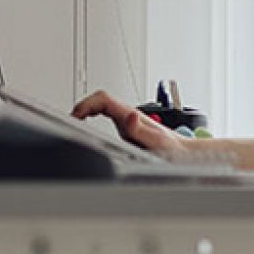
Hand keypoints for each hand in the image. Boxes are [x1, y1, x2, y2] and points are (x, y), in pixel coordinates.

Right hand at [71, 90, 189, 155]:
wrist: (184, 153)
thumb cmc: (172, 150)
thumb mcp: (156, 143)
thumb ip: (140, 130)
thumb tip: (129, 115)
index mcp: (132, 116)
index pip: (104, 100)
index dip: (87, 104)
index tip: (75, 115)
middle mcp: (129, 116)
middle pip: (101, 100)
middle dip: (82, 106)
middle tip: (70, 120)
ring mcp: (128, 121)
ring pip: (103, 106)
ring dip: (86, 110)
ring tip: (73, 121)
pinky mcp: (128, 128)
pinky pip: (106, 115)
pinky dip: (93, 116)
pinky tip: (87, 126)